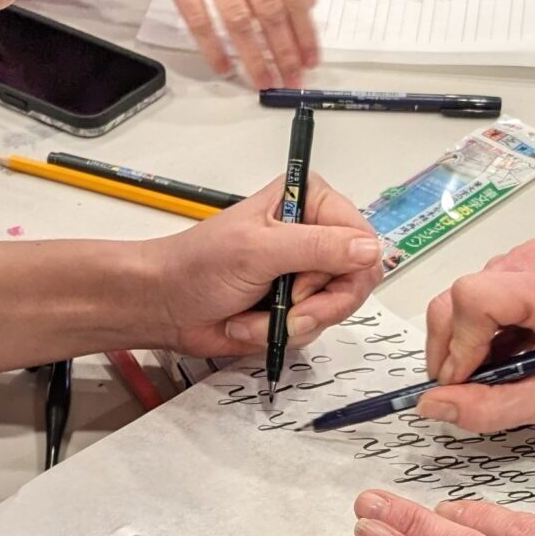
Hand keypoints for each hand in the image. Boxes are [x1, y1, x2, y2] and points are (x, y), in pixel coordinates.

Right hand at [138, 0, 318, 88]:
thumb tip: (308, 4)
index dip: (304, 32)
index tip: (310, 61)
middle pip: (269, 10)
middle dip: (284, 51)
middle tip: (291, 81)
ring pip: (237, 18)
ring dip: (254, 56)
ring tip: (263, 81)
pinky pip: (196, 16)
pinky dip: (212, 46)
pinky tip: (224, 67)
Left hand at [148, 172, 383, 356]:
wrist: (165, 305)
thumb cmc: (197, 266)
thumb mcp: (259, 249)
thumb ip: (317, 248)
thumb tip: (369, 248)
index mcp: (310, 202)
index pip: (361, 238)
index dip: (344, 270)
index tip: (306, 286)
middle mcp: (315, 233)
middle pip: (357, 277)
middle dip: (319, 304)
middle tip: (289, 311)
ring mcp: (307, 271)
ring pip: (337, 307)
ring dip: (295, 321)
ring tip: (258, 315)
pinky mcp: (298, 303)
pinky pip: (316, 327)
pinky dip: (284, 333)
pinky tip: (253, 322)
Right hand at [419, 239, 534, 431]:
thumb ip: (493, 406)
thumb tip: (430, 405)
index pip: (475, 298)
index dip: (460, 346)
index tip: (466, 384)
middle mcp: (530, 260)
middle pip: (456, 299)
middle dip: (451, 350)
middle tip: (471, 388)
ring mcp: (519, 258)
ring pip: (456, 301)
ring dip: (461, 345)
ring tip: (494, 370)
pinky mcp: (511, 264)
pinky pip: (468, 300)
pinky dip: (470, 333)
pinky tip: (500, 351)